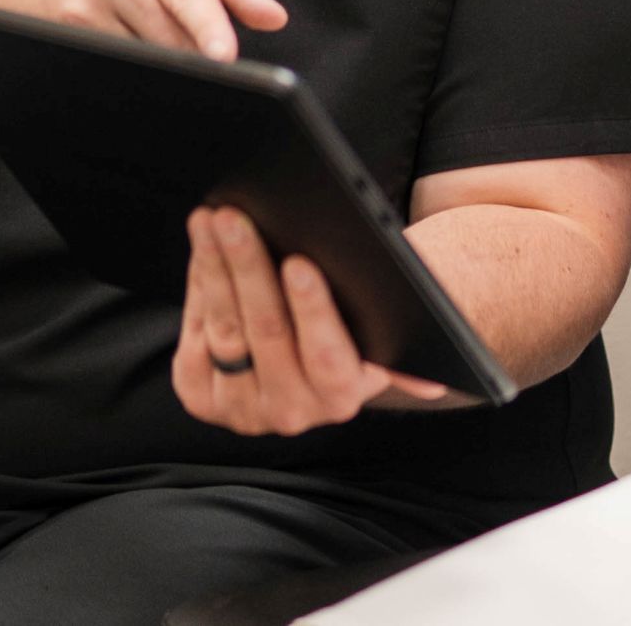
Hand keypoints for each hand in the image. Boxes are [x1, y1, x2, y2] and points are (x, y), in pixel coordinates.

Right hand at [0, 0, 287, 60]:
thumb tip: (273, 16)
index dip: (209, 23)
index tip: (225, 53)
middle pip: (176, 39)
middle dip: (196, 55)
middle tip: (198, 53)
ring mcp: (84, 8)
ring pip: (150, 60)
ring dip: (164, 66)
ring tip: (144, 37)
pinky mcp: (65, 39)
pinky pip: (117, 69)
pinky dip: (130, 70)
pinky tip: (120, 52)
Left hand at [174, 205, 447, 435]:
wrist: (302, 372)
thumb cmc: (350, 332)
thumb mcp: (379, 341)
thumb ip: (403, 357)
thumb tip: (435, 382)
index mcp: (343, 396)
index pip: (326, 355)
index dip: (312, 309)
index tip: (299, 262)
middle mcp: (292, 412)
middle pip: (265, 332)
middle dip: (248, 267)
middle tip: (235, 218)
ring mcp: (242, 408)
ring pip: (225, 328)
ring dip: (214, 266)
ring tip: (210, 219)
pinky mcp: (201, 397)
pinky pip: (196, 334)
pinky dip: (199, 285)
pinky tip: (203, 247)